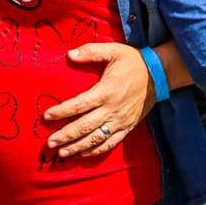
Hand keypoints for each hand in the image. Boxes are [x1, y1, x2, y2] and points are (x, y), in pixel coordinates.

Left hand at [41, 43, 155, 157]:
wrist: (159, 75)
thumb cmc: (133, 61)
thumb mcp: (113, 50)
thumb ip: (91, 51)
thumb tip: (70, 54)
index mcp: (105, 91)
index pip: (79, 105)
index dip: (61, 112)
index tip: (46, 117)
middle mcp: (112, 109)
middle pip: (84, 127)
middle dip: (65, 136)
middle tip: (49, 143)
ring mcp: (120, 121)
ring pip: (96, 139)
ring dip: (78, 147)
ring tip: (62, 153)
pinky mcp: (128, 127)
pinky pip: (111, 142)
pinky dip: (96, 150)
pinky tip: (84, 154)